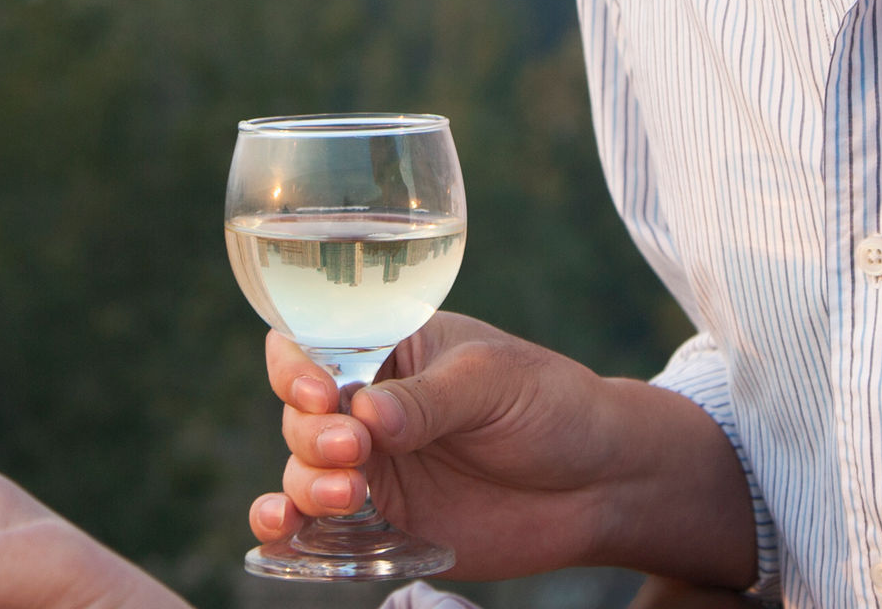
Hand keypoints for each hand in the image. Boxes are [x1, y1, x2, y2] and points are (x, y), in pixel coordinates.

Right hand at [248, 312, 755, 587]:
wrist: (600, 483)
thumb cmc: (552, 406)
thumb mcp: (494, 382)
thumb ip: (430, 401)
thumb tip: (366, 416)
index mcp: (388, 350)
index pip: (314, 347)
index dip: (298, 368)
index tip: (320, 393)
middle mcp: (368, 408)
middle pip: (301, 416)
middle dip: (311, 433)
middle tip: (354, 451)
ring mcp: (373, 468)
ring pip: (303, 472)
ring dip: (304, 484)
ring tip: (347, 494)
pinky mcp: (383, 524)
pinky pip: (320, 528)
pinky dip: (289, 532)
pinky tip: (280, 533)